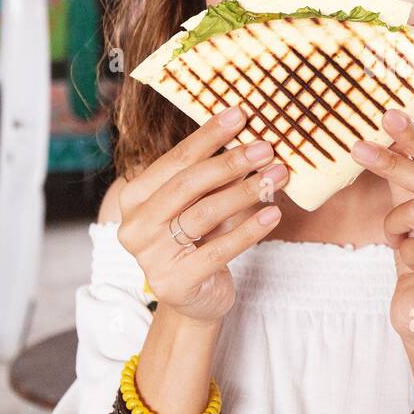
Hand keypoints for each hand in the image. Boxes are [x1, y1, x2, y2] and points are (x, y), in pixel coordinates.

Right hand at [116, 105, 288, 325]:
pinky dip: (250, 229)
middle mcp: (135, 226)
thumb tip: (249, 134)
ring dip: (247, 191)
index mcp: (134, 199)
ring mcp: (151, 257)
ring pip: (205, 213)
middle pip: (188, 184)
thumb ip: (212, 175)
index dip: (209, 136)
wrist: (196, 299)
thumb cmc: (200, 242)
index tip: (241, 114)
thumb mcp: (200, 204)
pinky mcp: (176, 283)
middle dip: (231, 162)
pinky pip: (219, 249)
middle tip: (267, 148)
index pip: (175, 160)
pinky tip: (274, 213)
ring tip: (279, 176)